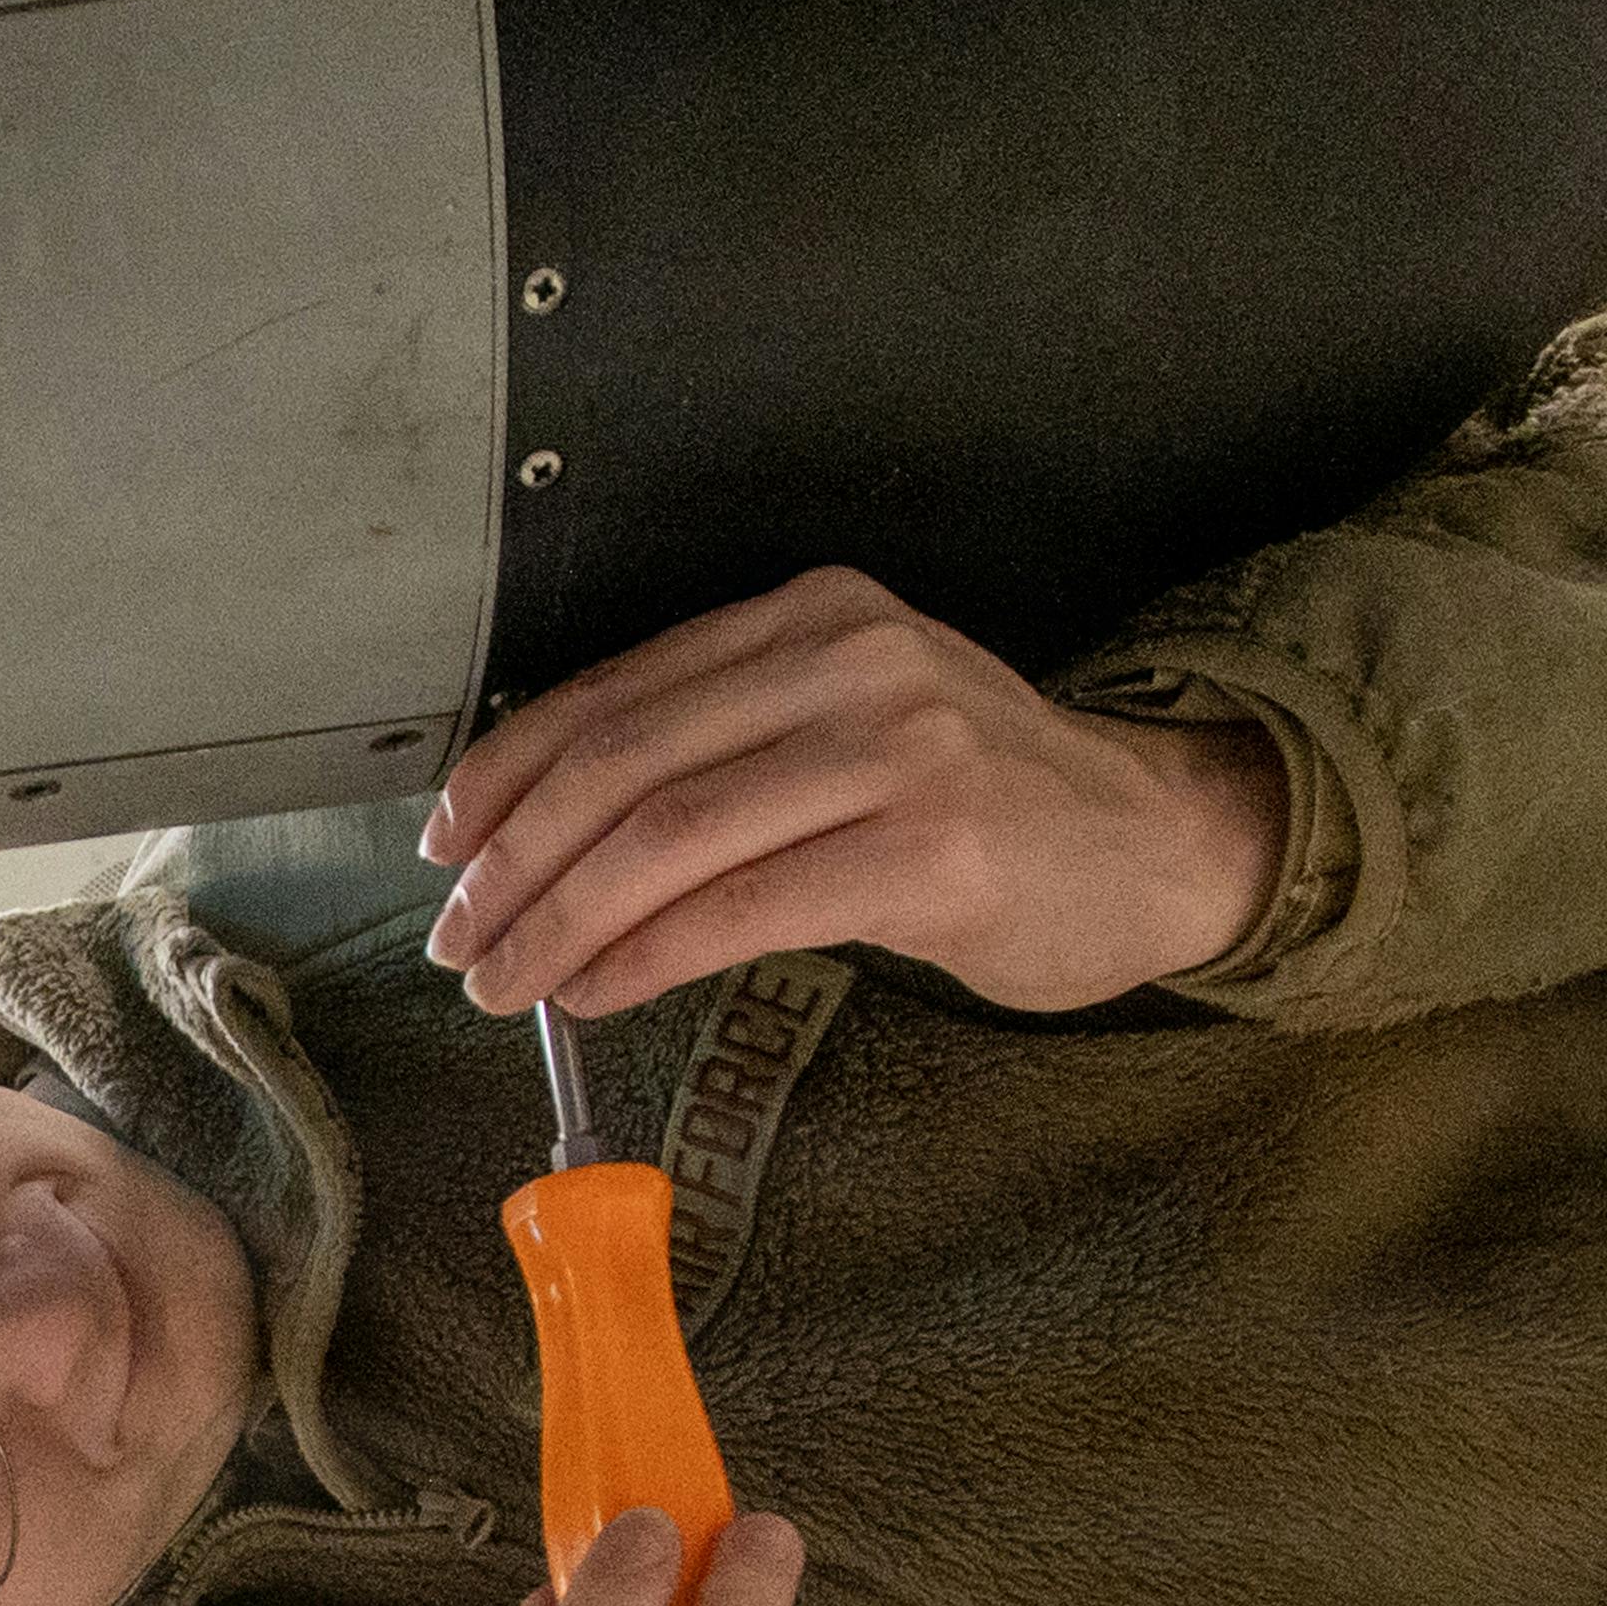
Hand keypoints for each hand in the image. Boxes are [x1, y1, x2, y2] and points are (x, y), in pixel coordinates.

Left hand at [422, 567, 1287, 1020]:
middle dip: (517, 864)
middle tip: (461, 939)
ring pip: (667, 839)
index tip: (448, 845)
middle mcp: (852, 659)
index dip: (507, 773)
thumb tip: (545, 829)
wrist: (1158, 845)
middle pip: (624, 764)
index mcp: (814, 616)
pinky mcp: (932, 850)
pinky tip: (596, 990)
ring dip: (561, 922)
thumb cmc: (983, 807)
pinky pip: (742, 908)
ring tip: (510, 981)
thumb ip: (724, 744)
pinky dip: (644, 957)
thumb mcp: (851, 725)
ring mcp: (899, 749)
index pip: (615, 690)